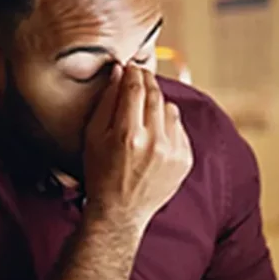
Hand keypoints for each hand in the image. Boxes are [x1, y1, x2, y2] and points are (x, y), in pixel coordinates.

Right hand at [84, 65, 192, 232]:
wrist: (120, 213)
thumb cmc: (100, 174)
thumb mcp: (93, 138)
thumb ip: (106, 103)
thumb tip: (119, 72)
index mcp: (128, 135)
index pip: (135, 88)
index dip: (133, 73)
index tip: (131, 66)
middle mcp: (155, 142)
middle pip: (155, 95)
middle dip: (147, 82)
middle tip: (139, 77)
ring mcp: (173, 152)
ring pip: (170, 109)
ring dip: (158, 104)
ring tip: (144, 112)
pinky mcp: (185, 160)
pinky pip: (179, 128)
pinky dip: (167, 125)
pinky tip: (154, 134)